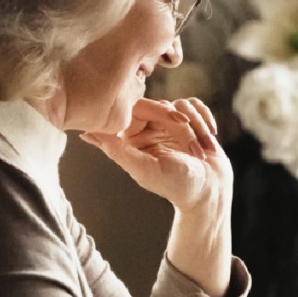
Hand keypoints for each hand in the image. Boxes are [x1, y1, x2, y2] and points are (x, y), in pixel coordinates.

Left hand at [80, 97, 230, 213]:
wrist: (210, 191)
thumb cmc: (177, 184)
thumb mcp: (144, 170)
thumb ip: (116, 150)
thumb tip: (86, 133)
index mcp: (132, 139)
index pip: (136, 108)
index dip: (157, 111)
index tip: (176, 123)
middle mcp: (149, 129)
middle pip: (162, 106)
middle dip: (183, 127)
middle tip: (196, 150)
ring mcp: (170, 124)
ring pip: (181, 106)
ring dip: (197, 128)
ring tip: (203, 153)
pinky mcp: (190, 122)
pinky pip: (195, 106)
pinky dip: (205, 120)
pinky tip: (211, 140)